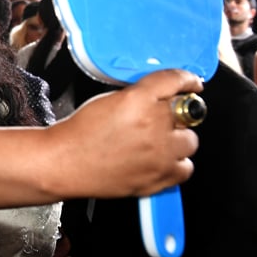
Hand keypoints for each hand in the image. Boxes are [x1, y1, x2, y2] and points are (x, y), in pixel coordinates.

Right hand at [51, 69, 200, 198]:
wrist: (65, 162)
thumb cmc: (79, 133)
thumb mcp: (109, 100)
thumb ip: (140, 96)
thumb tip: (161, 98)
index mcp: (139, 100)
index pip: (176, 81)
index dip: (187, 80)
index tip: (191, 83)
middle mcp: (154, 125)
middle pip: (186, 113)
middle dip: (174, 115)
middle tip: (157, 121)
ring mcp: (160, 153)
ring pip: (189, 141)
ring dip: (177, 140)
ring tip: (156, 143)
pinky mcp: (160, 177)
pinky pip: (185, 168)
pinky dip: (175, 164)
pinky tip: (157, 160)